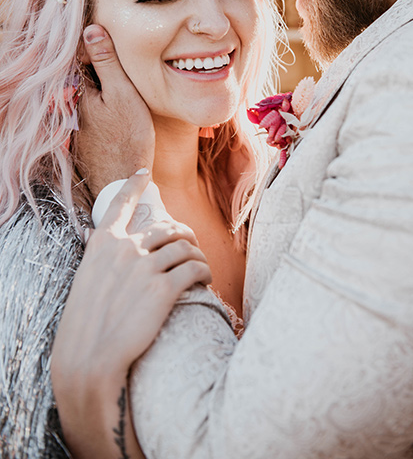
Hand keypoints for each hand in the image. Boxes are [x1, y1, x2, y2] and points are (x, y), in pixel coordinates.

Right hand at [51, 171, 210, 458]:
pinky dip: (204, 273)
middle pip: (166, 227)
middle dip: (183, 232)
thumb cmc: (85, 325)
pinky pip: (194, 270)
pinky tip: (206, 281)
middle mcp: (125, 249)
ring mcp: (145, 267)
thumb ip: (101, 258)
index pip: (120, 204)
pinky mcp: (164, 289)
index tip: (144, 173)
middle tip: (190, 243)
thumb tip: (103, 238)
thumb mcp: (85, 281)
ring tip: (201, 267)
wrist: (89, 359)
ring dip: (197, 255)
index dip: (135, 186)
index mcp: (103, 244)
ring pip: (185, 248)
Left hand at [77, 25, 154, 196]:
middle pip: (90, 80)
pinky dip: (109, 113)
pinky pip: (98, 118)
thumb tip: (91, 29)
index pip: (85, 60)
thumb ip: (107, 62)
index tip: (118, 43)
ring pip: (95, 100)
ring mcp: (81, 128)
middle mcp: (76, 109)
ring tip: (130, 92)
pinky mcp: (89, 143)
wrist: (123, 184)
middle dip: (106, 71)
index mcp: (82, 92)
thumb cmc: (129, 138)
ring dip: (108, 93)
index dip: (101, 49)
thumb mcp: (123, 94)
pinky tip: (125, 119)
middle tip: (128, 65)